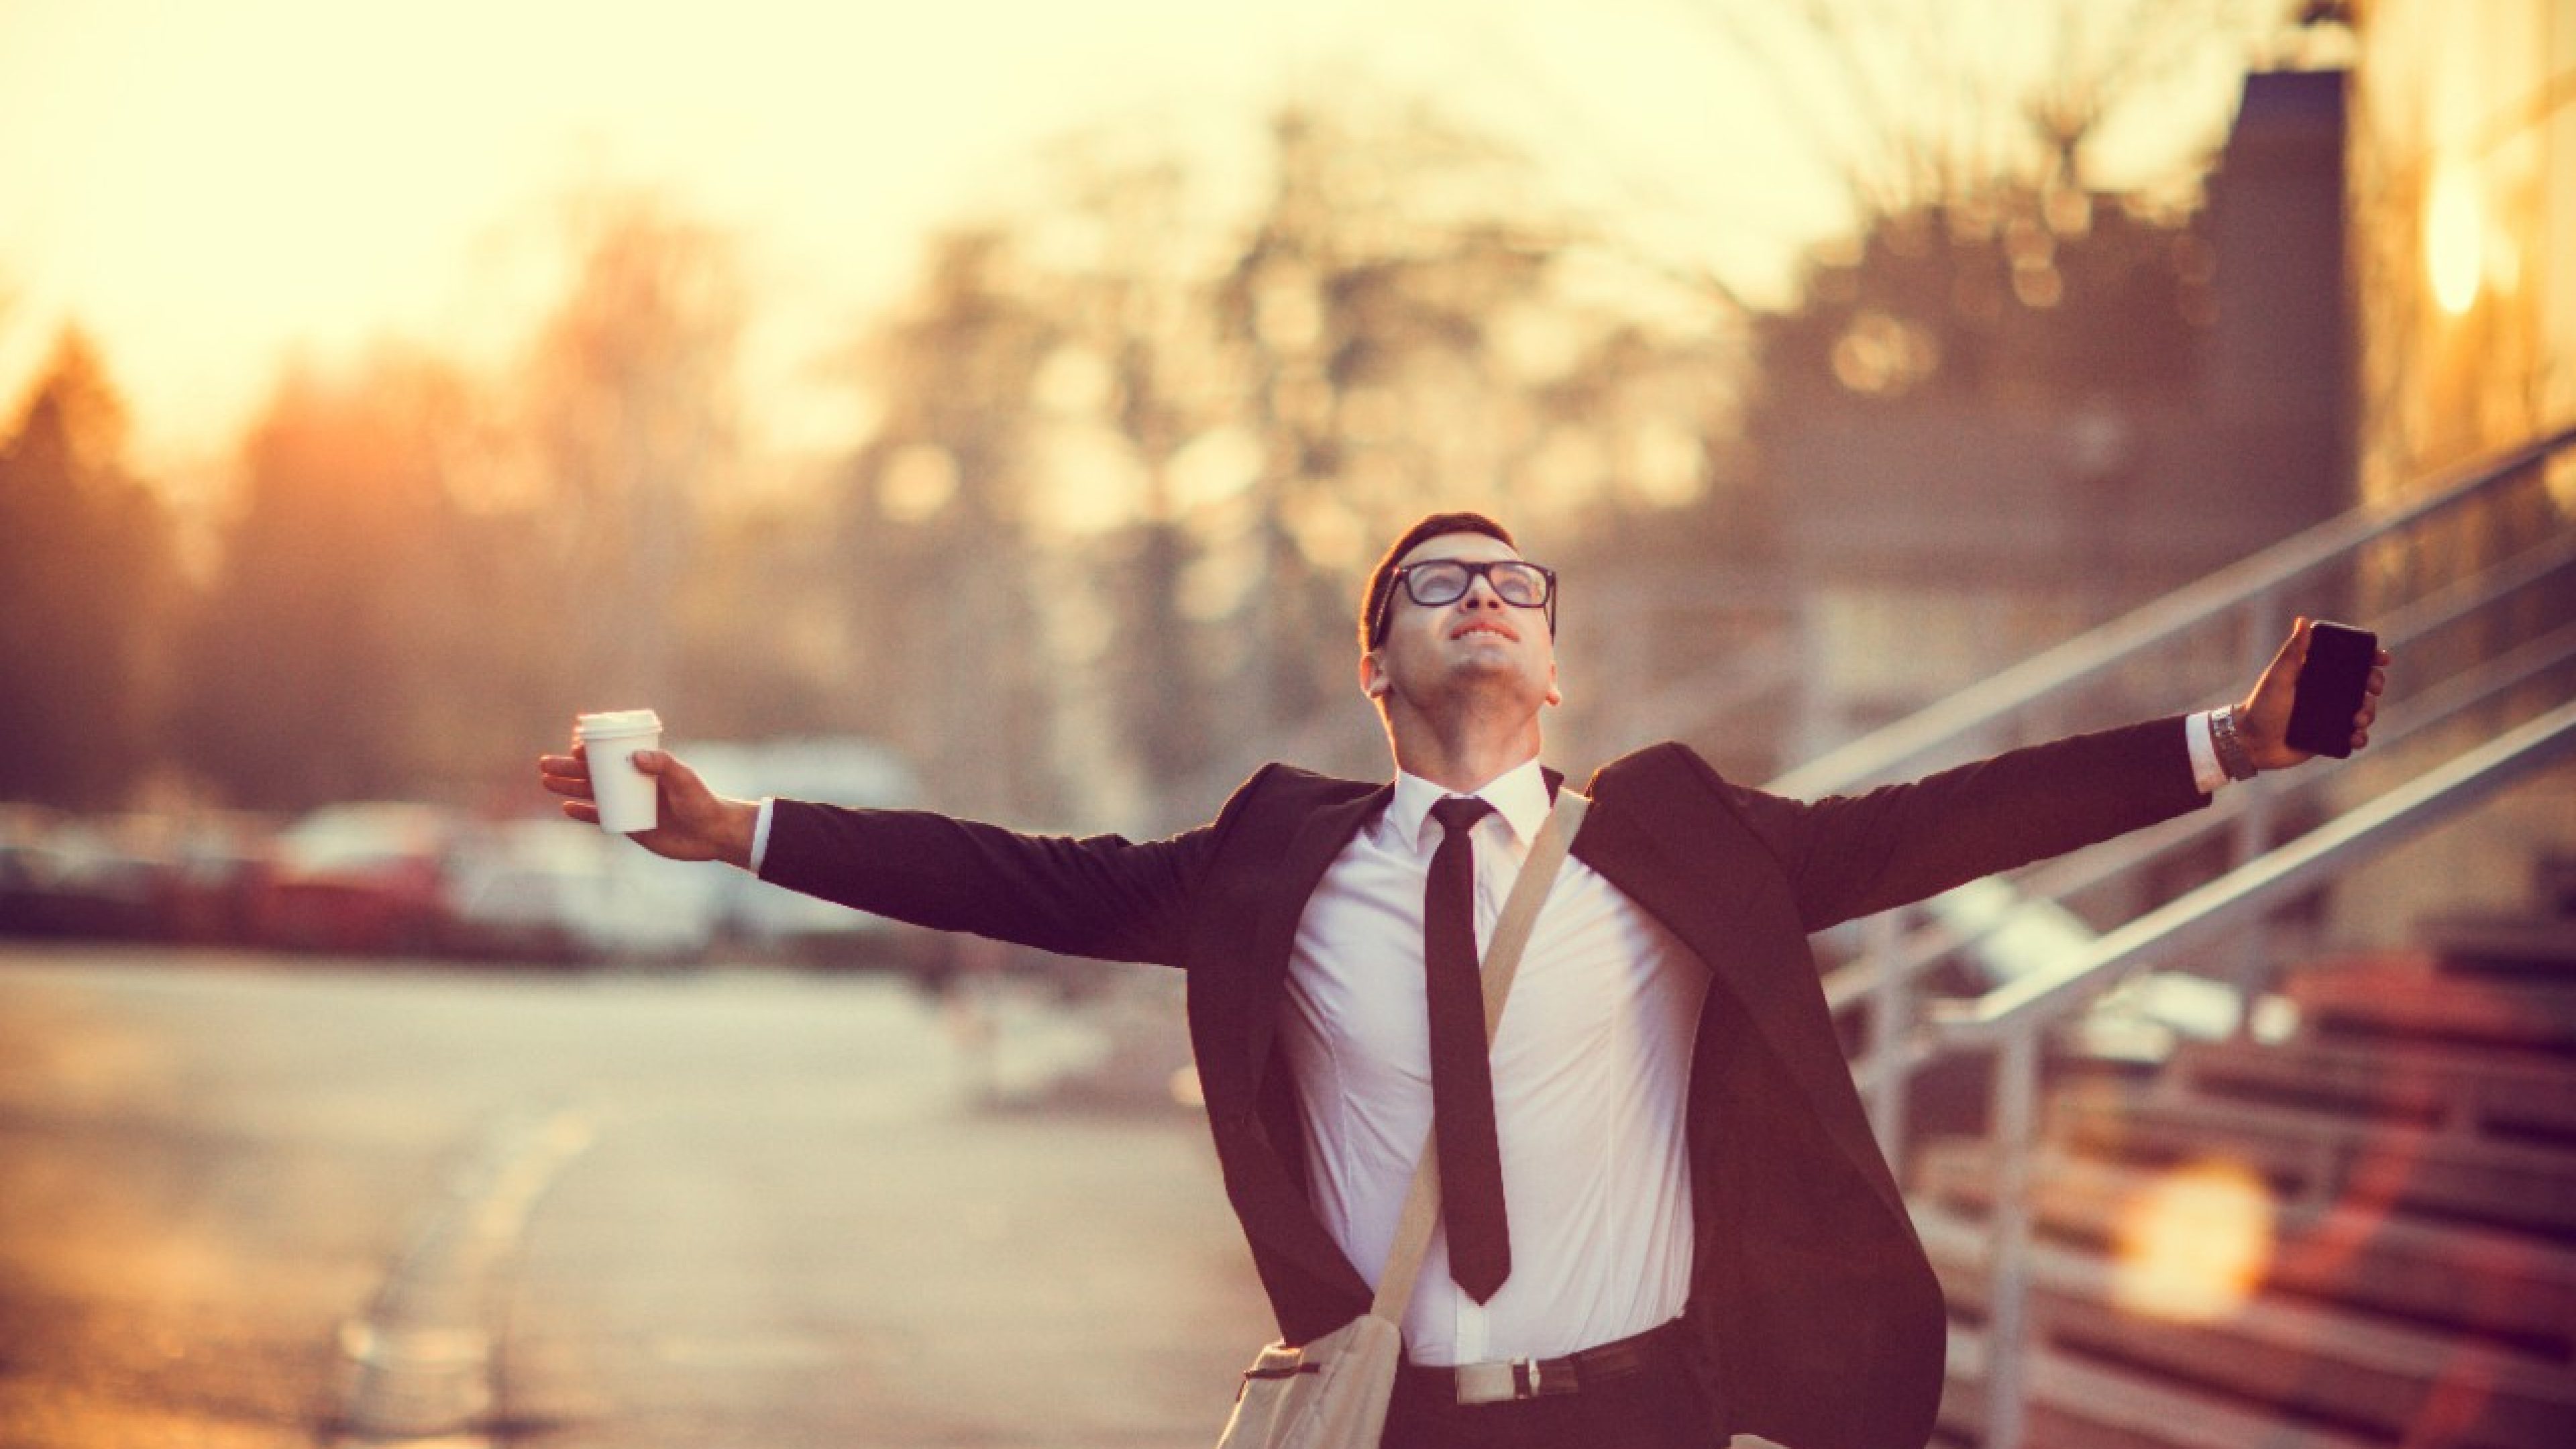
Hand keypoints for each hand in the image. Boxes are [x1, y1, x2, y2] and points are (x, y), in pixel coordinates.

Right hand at [536, 743, 758, 866]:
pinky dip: (584, 813)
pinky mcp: (628, 825)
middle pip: (594, 772)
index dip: (591, 748)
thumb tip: (634, 756)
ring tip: (546, 780)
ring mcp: (628, 804)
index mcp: (644, 766)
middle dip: (568, 767)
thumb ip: (663, 765)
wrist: (711, 834)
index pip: (611, 753)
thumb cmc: (701, 801)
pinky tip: (566, 808)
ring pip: (591, 793)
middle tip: (544, 763)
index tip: (575, 744)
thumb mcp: (684, 779)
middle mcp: (632, 783)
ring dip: (569, 787)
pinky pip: (600, 818)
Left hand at [2234, 617, 2391, 770]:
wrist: (2251, 742)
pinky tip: (2356, 736)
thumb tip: (2302, 620)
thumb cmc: (2261, 705)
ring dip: (2369, 712)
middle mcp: (2327, 694)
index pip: (2350, 662)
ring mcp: (2331, 716)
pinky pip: (2354, 736)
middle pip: (2363, 685)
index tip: (2382, 659)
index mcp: (2317, 675)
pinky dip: (2360, 737)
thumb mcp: (2278, 677)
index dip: (2370, 658)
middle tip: (2373, 688)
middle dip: (2375, 685)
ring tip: (2358, 719)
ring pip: (2363, 710)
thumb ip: (2293, 652)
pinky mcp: (2330, 737)